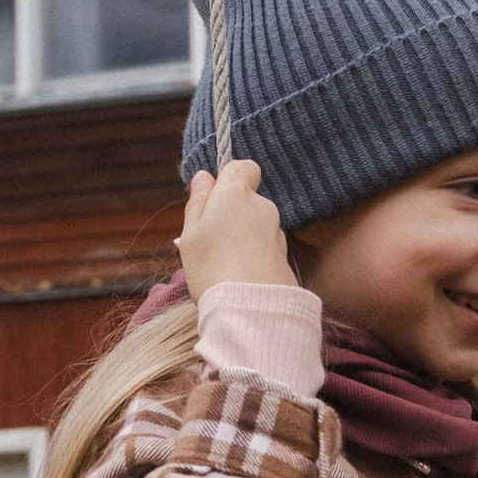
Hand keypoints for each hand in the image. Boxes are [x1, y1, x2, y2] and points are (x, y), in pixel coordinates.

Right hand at [179, 161, 294, 298]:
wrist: (249, 310)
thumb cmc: (211, 268)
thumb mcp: (191, 234)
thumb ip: (198, 202)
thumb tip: (204, 176)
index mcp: (237, 194)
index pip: (244, 167)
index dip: (230, 179)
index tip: (214, 200)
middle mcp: (263, 207)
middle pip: (249, 200)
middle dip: (233, 214)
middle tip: (212, 242)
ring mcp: (278, 233)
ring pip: (258, 226)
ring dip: (244, 238)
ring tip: (225, 266)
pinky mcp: (286, 258)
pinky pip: (266, 249)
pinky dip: (256, 257)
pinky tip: (242, 278)